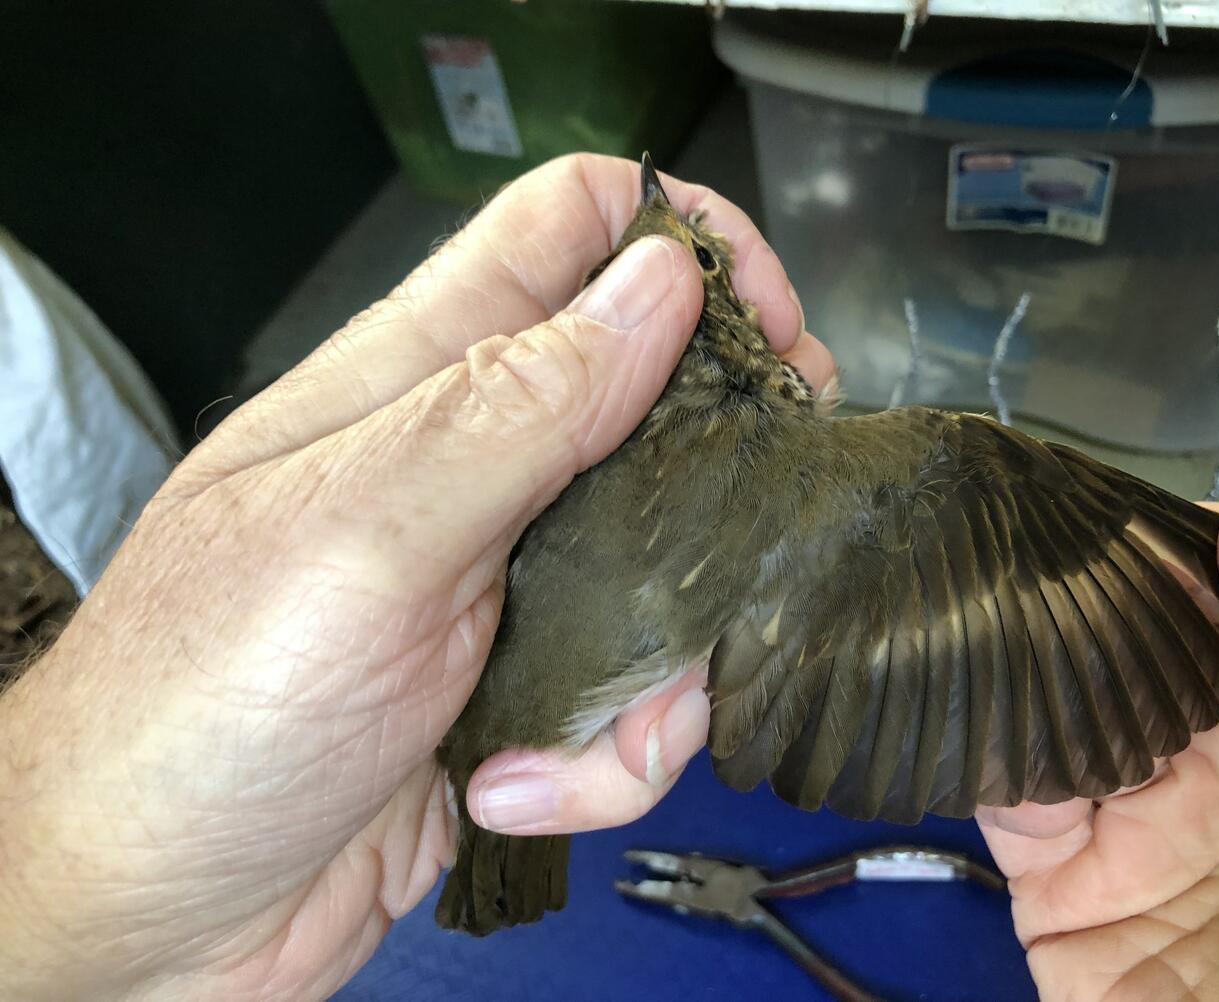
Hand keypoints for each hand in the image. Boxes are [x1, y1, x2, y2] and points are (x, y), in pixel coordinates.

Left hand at [0, 153, 833, 1000]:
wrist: (152, 915)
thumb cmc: (196, 710)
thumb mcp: (362, 535)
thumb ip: (517, 403)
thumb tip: (656, 280)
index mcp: (422, 379)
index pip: (571, 228)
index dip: (683, 239)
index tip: (768, 316)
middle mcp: (478, 467)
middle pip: (658, 396)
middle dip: (729, 454)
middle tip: (755, 509)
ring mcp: (508, 582)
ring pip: (673, 563)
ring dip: (671, 657)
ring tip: (594, 723)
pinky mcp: (526, 691)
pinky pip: (634, 695)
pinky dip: (607, 756)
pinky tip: (515, 785)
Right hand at [978, 506, 1218, 1000]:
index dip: (1174, 549)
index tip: (1111, 497)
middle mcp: (1214, 762)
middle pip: (1124, 648)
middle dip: (1075, 595)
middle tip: (1019, 530)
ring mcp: (1132, 823)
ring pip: (1053, 712)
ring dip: (1017, 669)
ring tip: (979, 605)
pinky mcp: (1060, 887)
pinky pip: (1009, 801)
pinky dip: (986, 756)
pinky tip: (978, 711)